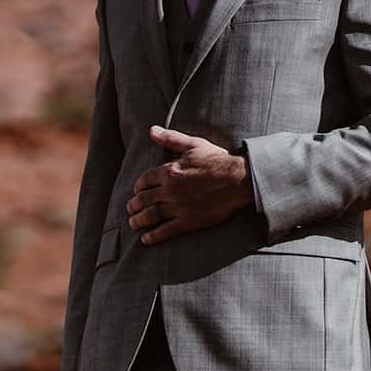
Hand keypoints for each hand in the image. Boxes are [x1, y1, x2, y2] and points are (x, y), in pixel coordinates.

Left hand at [126, 126, 250, 243]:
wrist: (239, 180)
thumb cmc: (218, 160)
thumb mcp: (194, 145)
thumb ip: (171, 139)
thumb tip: (152, 130)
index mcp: (169, 171)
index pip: (144, 180)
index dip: (138, 186)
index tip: (137, 191)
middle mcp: (170, 190)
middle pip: (143, 199)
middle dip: (133, 205)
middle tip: (130, 209)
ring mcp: (178, 207)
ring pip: (150, 216)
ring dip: (138, 221)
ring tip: (133, 224)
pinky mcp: (189, 221)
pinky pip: (165, 231)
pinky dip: (153, 236)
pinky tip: (146, 239)